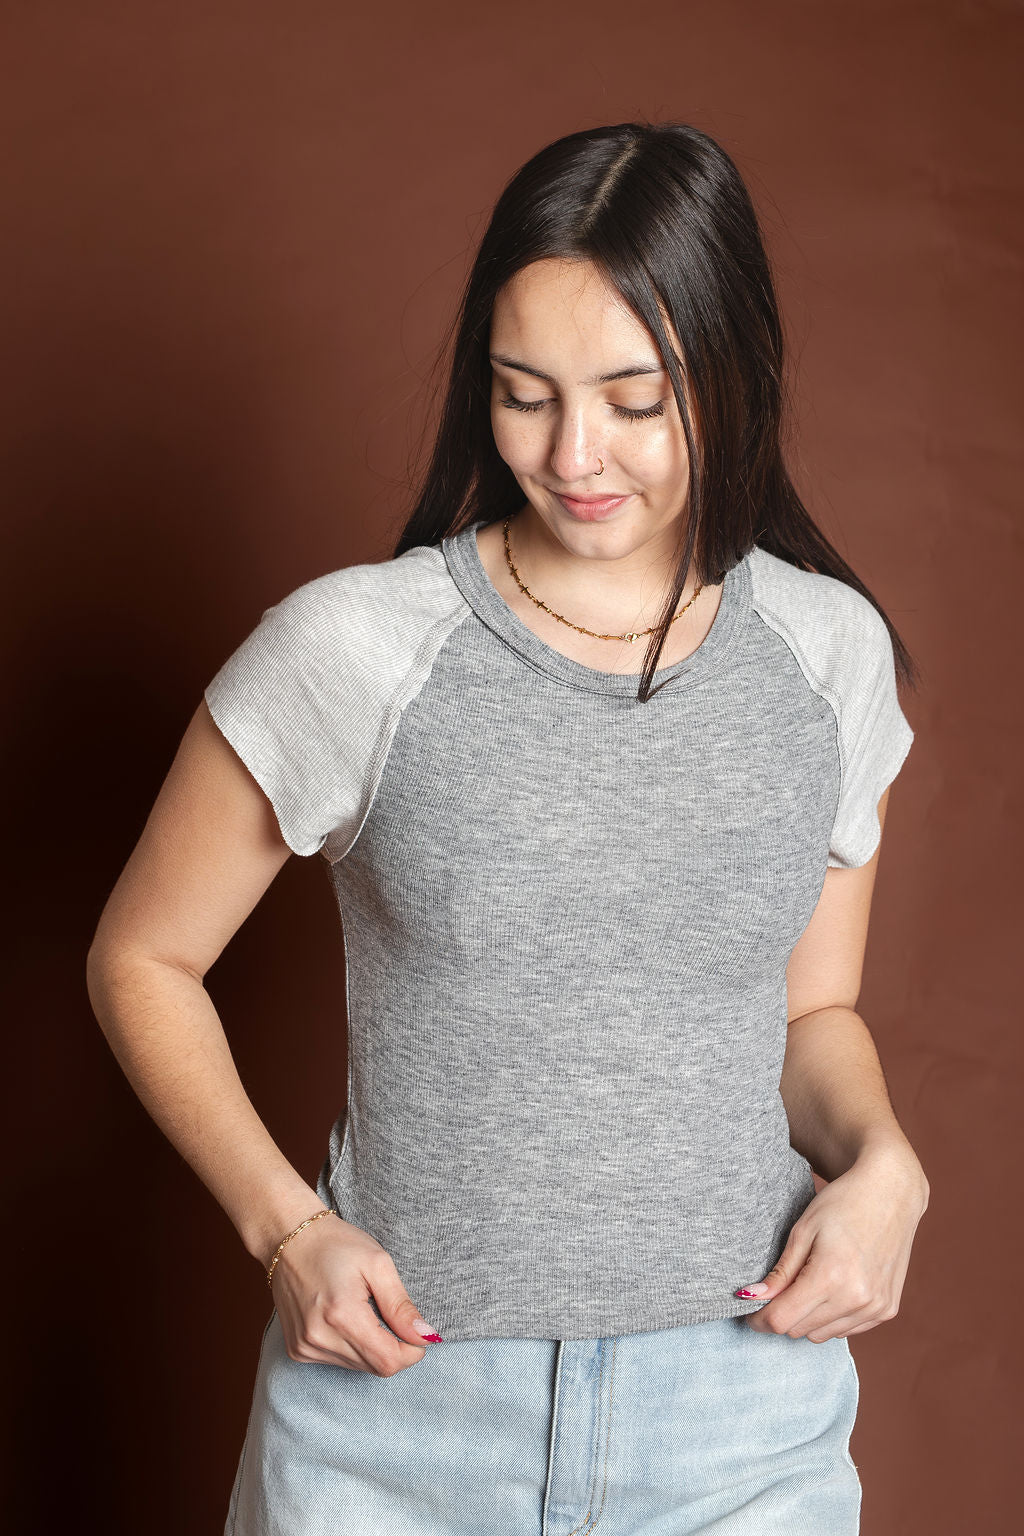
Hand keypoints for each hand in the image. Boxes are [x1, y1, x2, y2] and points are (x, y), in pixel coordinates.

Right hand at [269, 1214, 442, 1374]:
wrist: (290, 1239)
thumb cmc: (336, 1244)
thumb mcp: (378, 1264)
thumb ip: (401, 1306)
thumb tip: (426, 1336)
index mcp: (342, 1315)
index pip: (388, 1361)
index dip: (412, 1351)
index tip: (418, 1333)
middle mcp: (319, 1338)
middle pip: (375, 1368)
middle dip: (394, 1348)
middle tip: (392, 1316)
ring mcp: (304, 1347)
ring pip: (359, 1367)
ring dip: (373, 1348)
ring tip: (365, 1312)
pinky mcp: (297, 1350)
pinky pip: (338, 1362)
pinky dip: (352, 1347)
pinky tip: (347, 1319)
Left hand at [737, 1145, 929, 1341]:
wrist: (891, 1192)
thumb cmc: (843, 1204)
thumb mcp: (803, 1230)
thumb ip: (779, 1272)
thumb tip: (751, 1298)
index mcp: (830, 1277)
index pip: (782, 1320)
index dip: (759, 1319)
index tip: (750, 1310)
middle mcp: (856, 1299)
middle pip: (800, 1330)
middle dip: (784, 1314)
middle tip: (781, 1288)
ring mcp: (875, 1308)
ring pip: (822, 1335)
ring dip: (808, 1317)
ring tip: (811, 1282)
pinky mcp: (887, 1310)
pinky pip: (847, 1330)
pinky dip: (833, 1316)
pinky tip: (835, 1287)